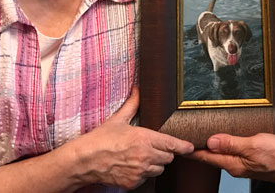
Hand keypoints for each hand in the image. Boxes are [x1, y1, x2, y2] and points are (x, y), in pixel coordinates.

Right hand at [68, 88, 193, 189]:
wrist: (84, 161)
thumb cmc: (100, 139)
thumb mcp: (117, 119)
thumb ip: (132, 105)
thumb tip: (137, 90)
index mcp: (144, 138)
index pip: (172, 144)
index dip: (183, 146)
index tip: (190, 147)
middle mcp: (145, 156)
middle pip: (168, 158)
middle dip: (164, 152)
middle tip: (154, 147)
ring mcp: (139, 171)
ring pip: (159, 169)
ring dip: (155, 164)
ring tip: (142, 156)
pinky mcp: (133, 183)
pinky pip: (146, 179)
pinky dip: (143, 173)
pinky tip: (133, 165)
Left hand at [189, 133, 274, 184]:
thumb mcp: (254, 145)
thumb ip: (232, 143)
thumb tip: (211, 141)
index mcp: (234, 164)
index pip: (207, 157)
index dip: (193, 150)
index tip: (180, 145)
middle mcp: (236, 166)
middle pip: (212, 156)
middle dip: (199, 148)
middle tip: (186, 138)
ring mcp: (243, 164)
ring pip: (222, 155)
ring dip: (211, 146)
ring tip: (200, 137)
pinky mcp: (251, 160)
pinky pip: (232, 153)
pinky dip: (225, 146)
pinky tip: (224, 140)